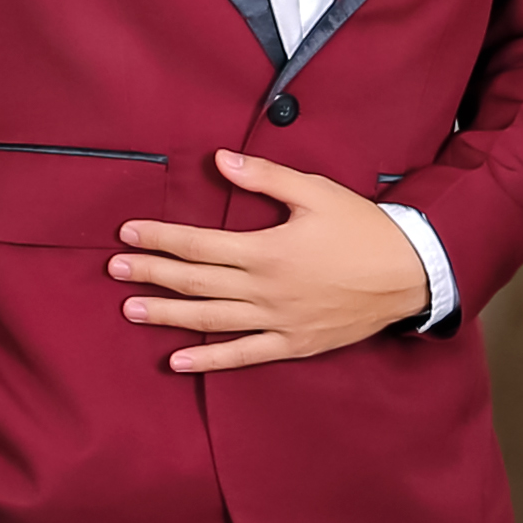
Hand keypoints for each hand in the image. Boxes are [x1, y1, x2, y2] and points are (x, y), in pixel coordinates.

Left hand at [111, 153, 429, 372]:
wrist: (410, 273)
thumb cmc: (363, 228)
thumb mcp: (316, 192)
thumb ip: (265, 178)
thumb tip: (220, 161)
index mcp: (266, 249)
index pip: (198, 244)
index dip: (160, 239)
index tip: (127, 234)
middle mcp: (265, 289)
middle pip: (196, 282)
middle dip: (151, 274)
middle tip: (113, 270)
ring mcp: (278, 320)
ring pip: (210, 319)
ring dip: (167, 315)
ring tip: (130, 309)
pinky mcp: (293, 343)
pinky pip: (243, 354)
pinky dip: (209, 359)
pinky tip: (177, 361)